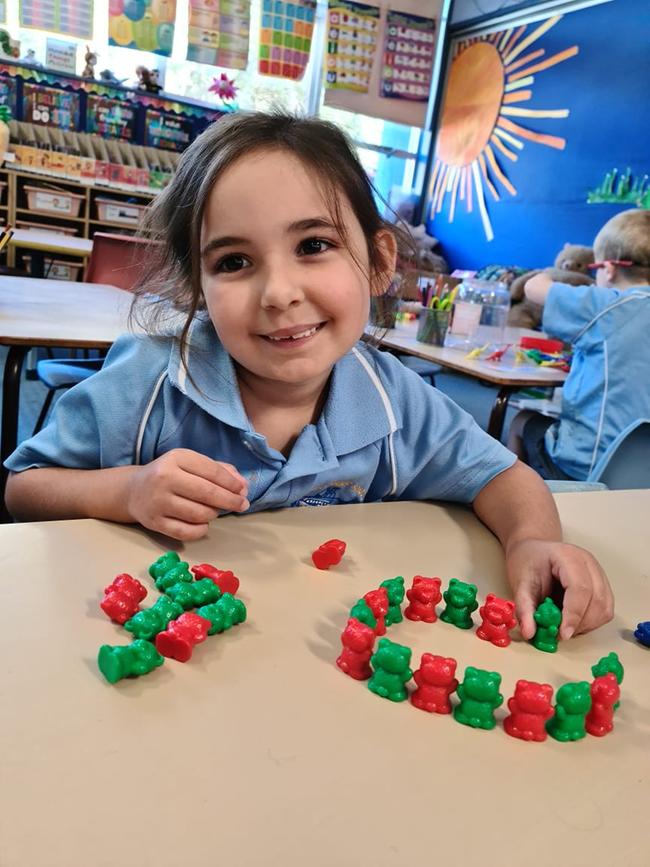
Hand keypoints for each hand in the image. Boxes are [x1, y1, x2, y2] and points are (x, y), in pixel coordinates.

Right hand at [126, 448, 248, 540]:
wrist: (134, 491)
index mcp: (177, 458)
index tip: (243, 491)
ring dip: (213, 514)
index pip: (212, 471)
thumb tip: (243, 486)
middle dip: (230, 501)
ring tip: (214, 510)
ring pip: (199, 514)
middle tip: (242, 505)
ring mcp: (158, 501)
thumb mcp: (191, 464)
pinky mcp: (154, 522)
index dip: (232, 483)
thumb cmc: (171, 475)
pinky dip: (201, 530)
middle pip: (207, 493)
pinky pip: (187, 532)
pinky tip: (203, 523)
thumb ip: (219, 470)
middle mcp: (164, 478)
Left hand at [505, 538, 613, 640]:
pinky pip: (605, 610)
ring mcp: (599, 573)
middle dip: (579, 623)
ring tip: (563, 625)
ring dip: (586, 625)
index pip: (580, 588)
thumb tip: (530, 633)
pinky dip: (590, 622)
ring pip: (605, 609)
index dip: (573, 614)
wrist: (534, 551)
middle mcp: (589, 563)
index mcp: (568, 556)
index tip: (561, 634)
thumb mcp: (520, 583)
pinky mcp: (602, 586)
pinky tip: (572, 621)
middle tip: (558, 633)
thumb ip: (524, 608)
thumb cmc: (528, 562)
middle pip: (597, 600)